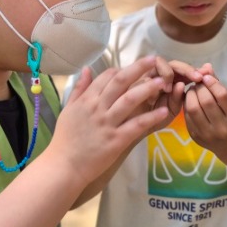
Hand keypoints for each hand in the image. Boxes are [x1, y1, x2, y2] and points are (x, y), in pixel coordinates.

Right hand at [54, 56, 170, 186]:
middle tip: (154, 60)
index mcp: (87, 100)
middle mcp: (98, 108)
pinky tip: (163, 111)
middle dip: (138, 68)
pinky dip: (150, 117)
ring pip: (130, 100)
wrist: (63, 166)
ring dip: (148, 89)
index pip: (106, 76)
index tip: (134, 69)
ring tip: (163, 81)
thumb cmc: (65, 139)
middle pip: (120, 82)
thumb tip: (87, 68)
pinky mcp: (116, 140)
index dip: (122, 69)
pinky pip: (136, 125)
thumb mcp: (68, 110)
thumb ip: (79, 89)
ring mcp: (107, 123)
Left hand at [182, 72, 226, 155]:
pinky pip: (187, 116)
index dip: (213, 83)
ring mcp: (208, 135)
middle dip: (200, 87)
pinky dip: (186, 104)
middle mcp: (222, 129)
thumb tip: (206, 66)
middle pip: (206, 101)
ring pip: (193, 108)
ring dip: (190, 94)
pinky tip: (190, 100)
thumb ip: (219, 85)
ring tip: (193, 90)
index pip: (223, 96)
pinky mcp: (196, 137)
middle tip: (198, 82)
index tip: (206, 77)